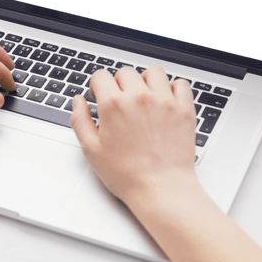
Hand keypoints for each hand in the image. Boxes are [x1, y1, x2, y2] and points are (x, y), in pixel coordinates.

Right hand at [70, 65, 196, 207]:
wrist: (161, 189)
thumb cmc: (128, 175)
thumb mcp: (92, 150)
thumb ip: (80, 120)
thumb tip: (78, 101)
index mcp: (114, 105)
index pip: (101, 75)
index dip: (96, 85)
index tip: (99, 95)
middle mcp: (140, 97)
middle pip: (125, 72)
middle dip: (119, 83)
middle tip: (120, 101)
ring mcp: (164, 101)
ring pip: (153, 72)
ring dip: (145, 80)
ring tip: (143, 96)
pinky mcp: (184, 109)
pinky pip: (180, 84)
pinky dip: (172, 88)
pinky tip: (165, 100)